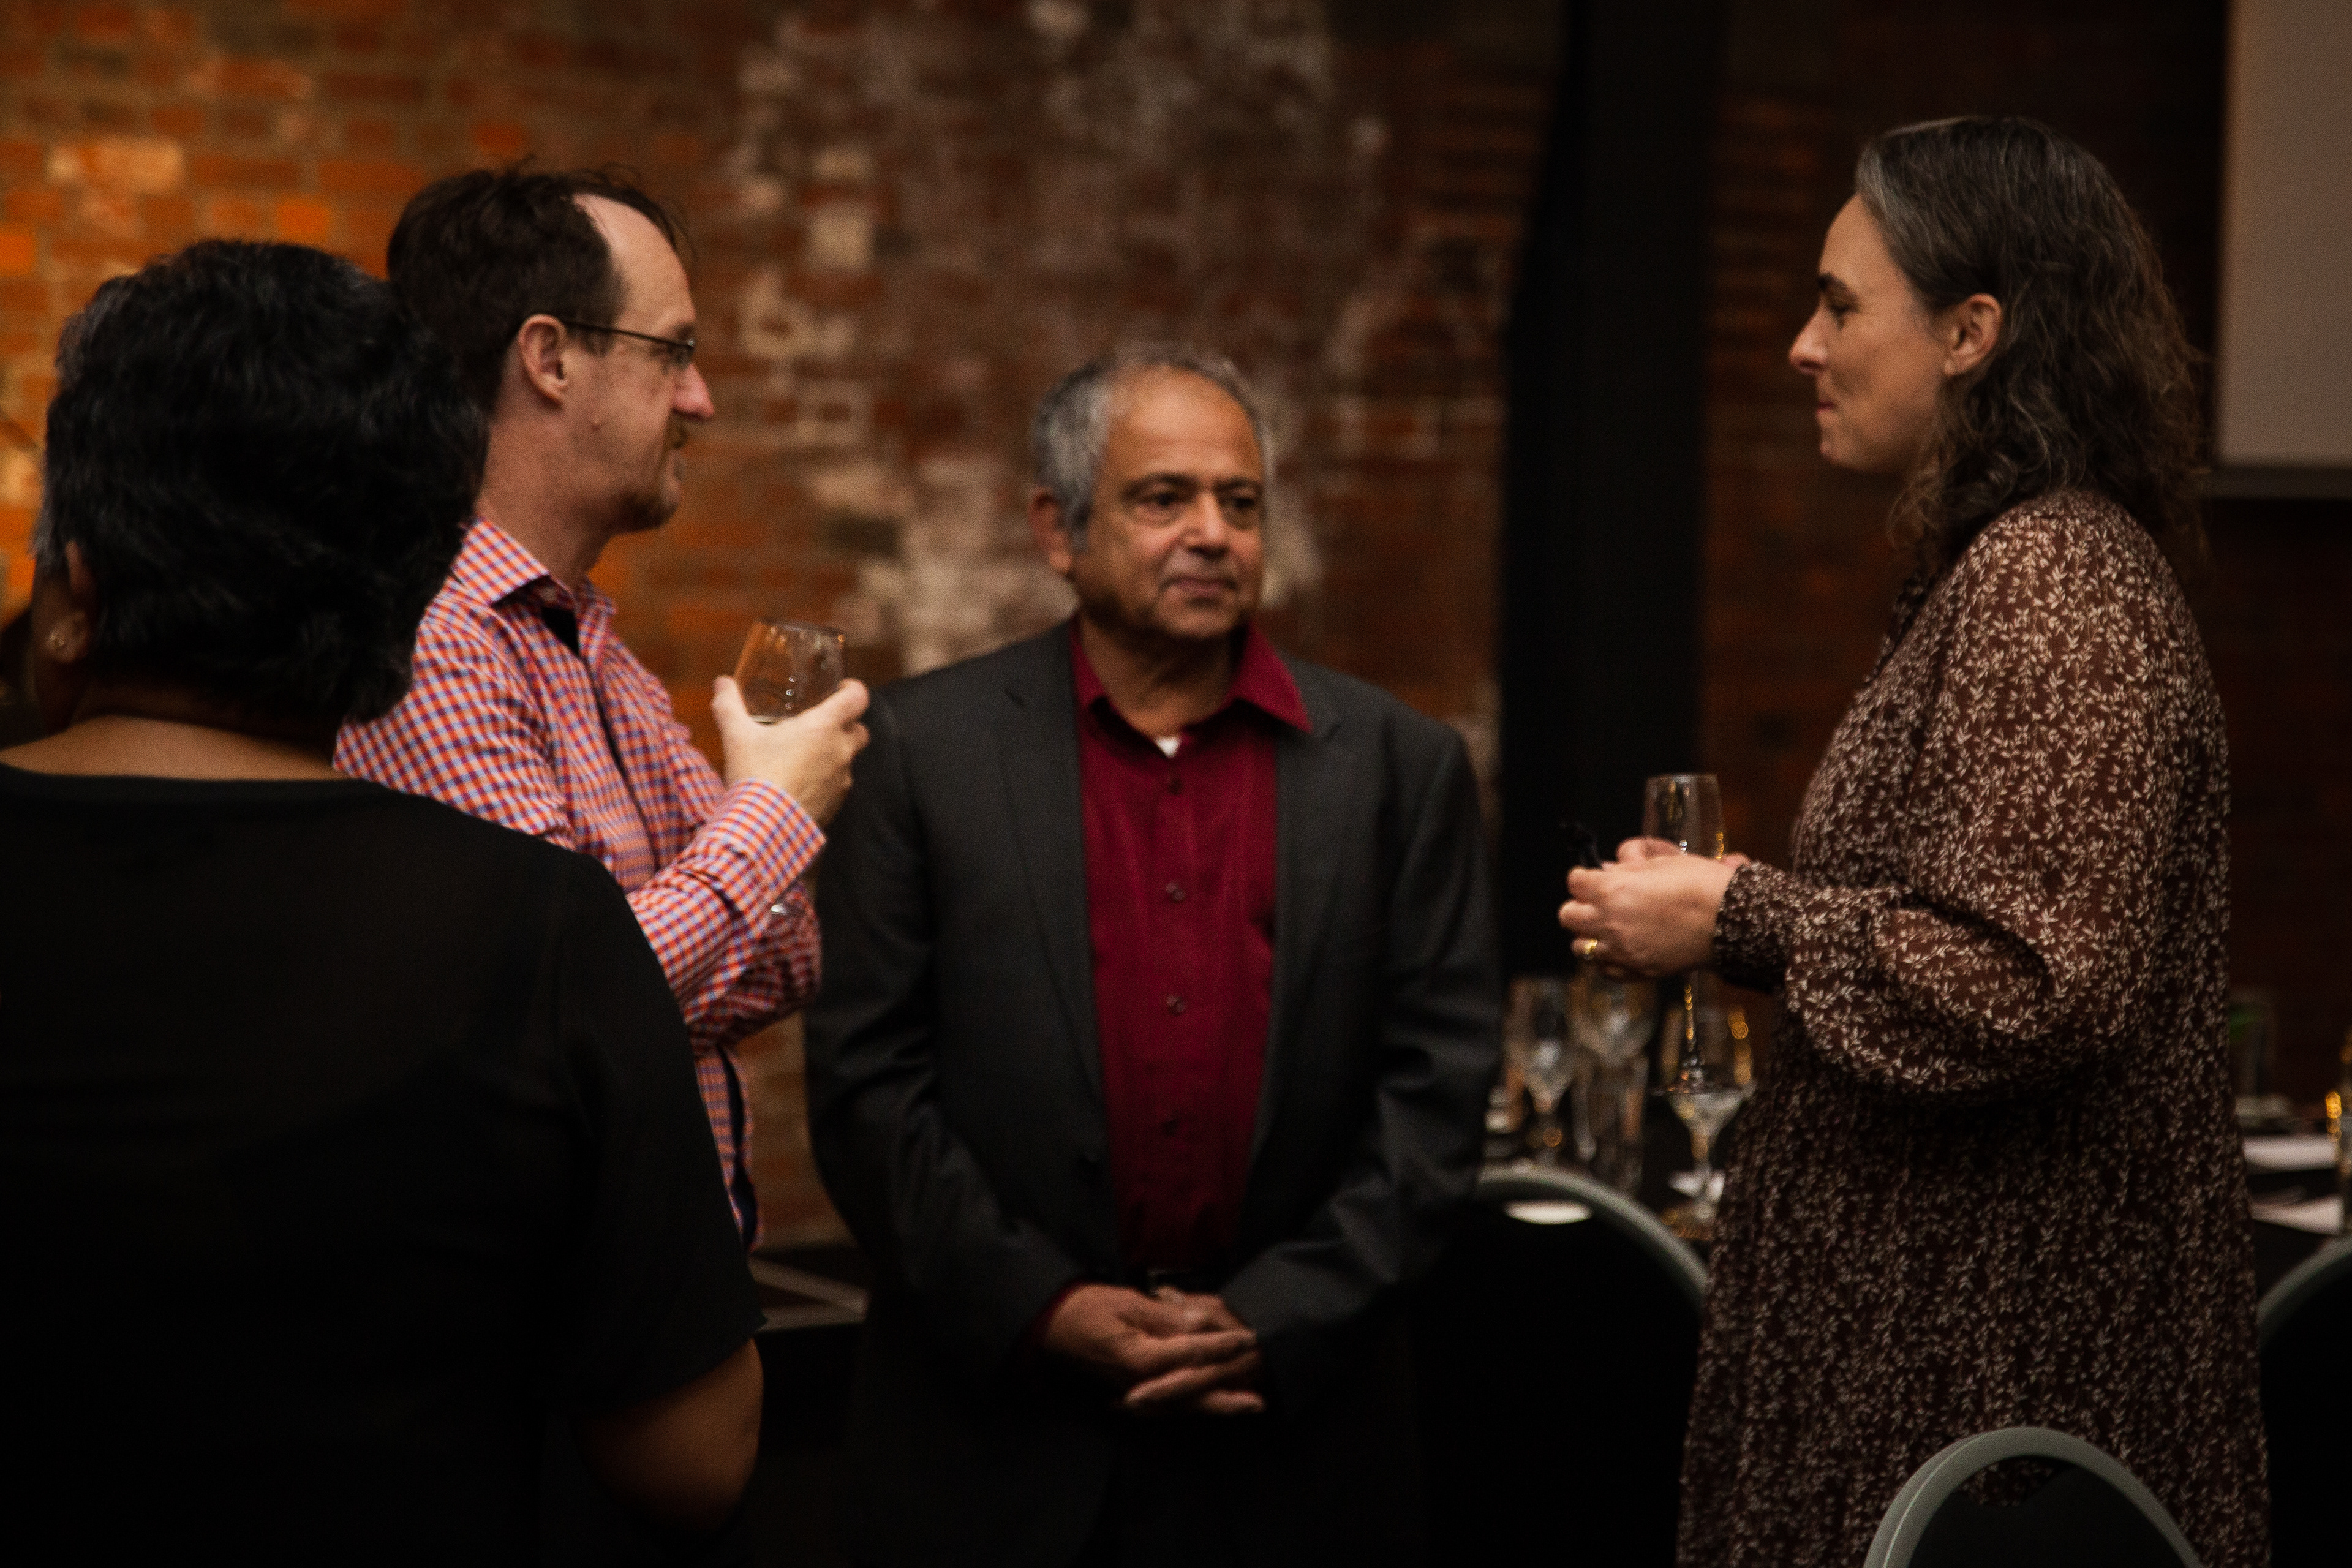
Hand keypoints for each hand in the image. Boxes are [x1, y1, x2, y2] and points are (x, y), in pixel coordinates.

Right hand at [712, 676, 869, 824]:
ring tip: (804, 756)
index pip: (858, 698)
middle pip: (860, 730)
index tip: (841, 689)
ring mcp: (842, 780)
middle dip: (846, 725)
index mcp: (824, 727)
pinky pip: (838, 785)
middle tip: (820, 724)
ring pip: (848, 759)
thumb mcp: (737, 736)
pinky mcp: (837, 804)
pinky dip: (825, 780)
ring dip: (833, 754)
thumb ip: (729, 705)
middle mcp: (841, 751)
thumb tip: (721, 682)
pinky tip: (800, 784)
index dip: (853, 689)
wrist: (763, 829)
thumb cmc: (755, 776)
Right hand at [1038, 1285, 1262, 1415]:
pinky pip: (1166, 1407)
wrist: (1048, 1328)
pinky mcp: (1130, 1395)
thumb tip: (1201, 1323)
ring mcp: (1134, 1394)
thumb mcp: (1126, 1303)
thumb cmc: (1086, 1308)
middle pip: (1192, 1396)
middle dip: (1227, 1396)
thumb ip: (1165, 1316)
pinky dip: (1190, 1408)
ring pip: (1182, 1407)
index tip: (1250, 1338)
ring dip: (1215, 1408)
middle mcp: (1140, 1385)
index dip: (1222, 1346)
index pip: (1191, 1354)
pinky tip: (1208, 1406)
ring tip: (1247, 1407)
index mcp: (1140, 1359)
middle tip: (1260, 1400)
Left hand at [1560, 851, 1744, 975]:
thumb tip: (1610, 867)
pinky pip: (1604, 969)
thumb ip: (1629, 863)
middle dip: (1581, 904)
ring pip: (1580, 946)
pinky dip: (1608, 958)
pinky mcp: (1636, 970)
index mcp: (1611, 889)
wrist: (1731, 919)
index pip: (1575, 880)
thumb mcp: (1662, 861)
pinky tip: (1624, 947)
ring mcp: (1620, 950)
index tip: (1595, 876)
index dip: (1586, 875)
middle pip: (1568, 915)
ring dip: (1590, 934)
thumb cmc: (1699, 883)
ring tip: (1610, 927)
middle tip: (1600, 901)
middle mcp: (1609, 922)